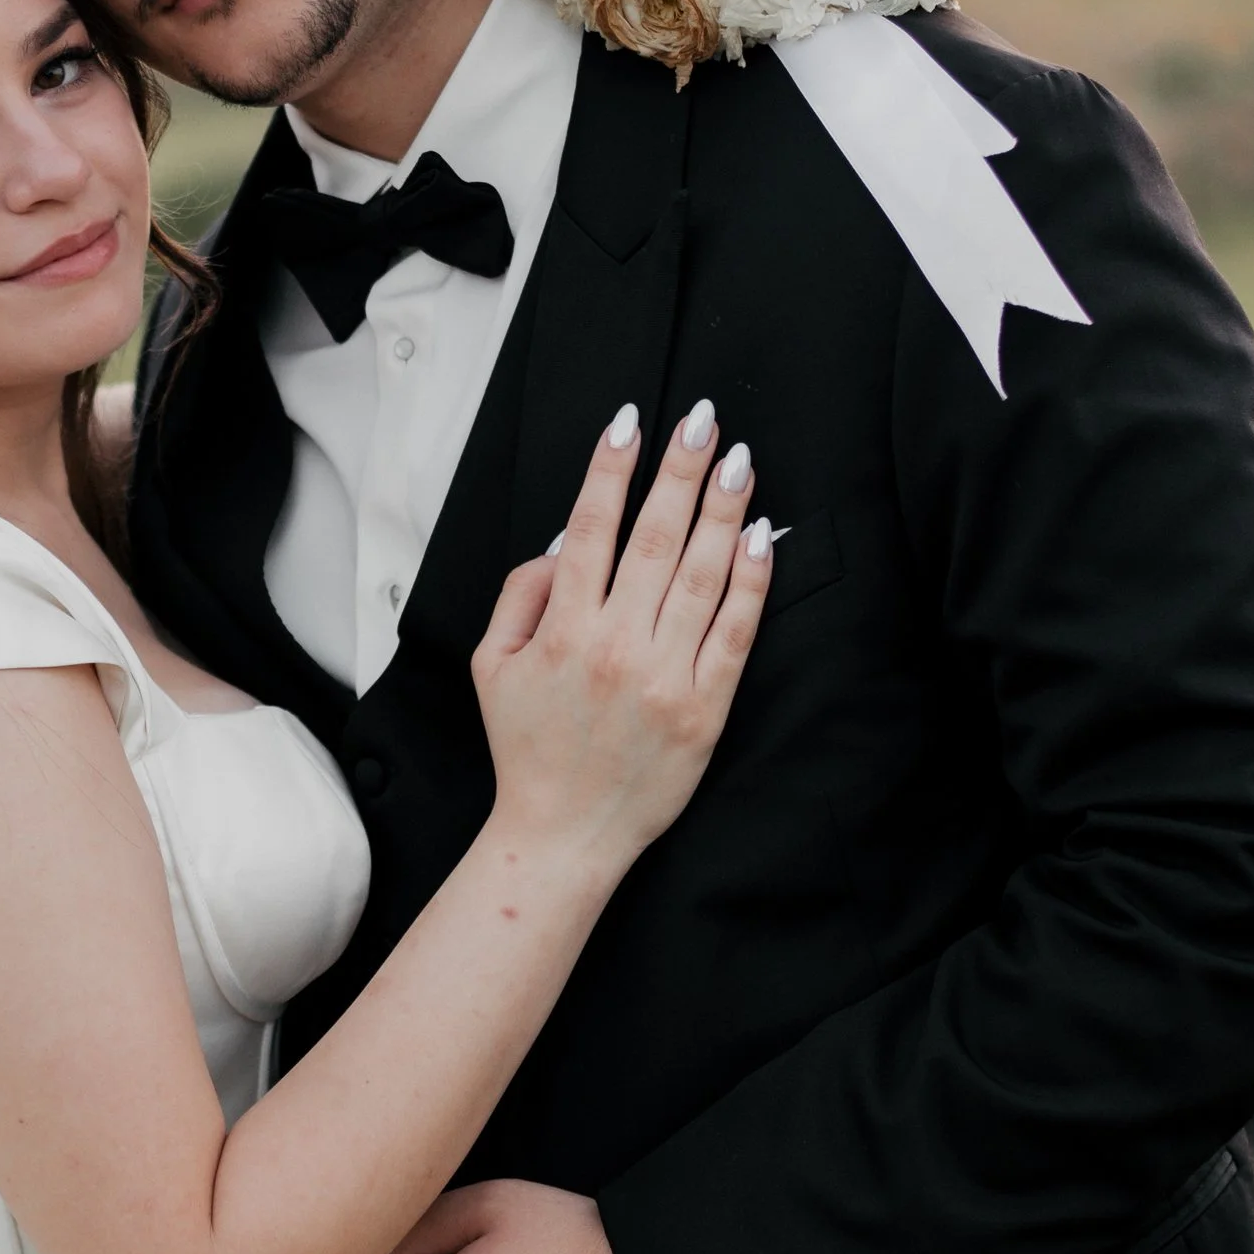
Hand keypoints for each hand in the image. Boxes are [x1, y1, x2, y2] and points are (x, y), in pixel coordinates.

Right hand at [472, 399, 769, 885]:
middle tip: (700, 418)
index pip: (590, 529)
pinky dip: (751, 582)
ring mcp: (665, 678)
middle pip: (654, 538)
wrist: (562, 835)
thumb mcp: (492, 667)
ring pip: (701, 576)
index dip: (610, 470)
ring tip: (737, 460)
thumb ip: (519, 597)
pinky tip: (761, 537)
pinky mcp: (705, 709)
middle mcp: (615, 647)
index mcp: (563, 631)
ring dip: (722, 510)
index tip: (630, 422)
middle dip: (678, 470)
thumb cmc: (527, 749)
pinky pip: (735, 633)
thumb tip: (560, 544)